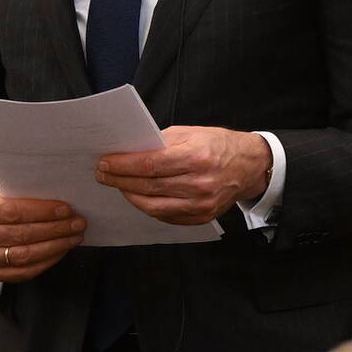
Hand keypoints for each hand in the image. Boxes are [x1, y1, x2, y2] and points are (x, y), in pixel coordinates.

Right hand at [0, 194, 85, 282]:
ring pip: (26, 254)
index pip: (12, 211)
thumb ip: (25, 198)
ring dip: (56, 245)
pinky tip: (62, 249)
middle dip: (55, 228)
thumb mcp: (4, 197)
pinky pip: (27, 270)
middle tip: (77, 223)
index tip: (65, 209)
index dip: (42, 211)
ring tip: (74, 236)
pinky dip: (48, 260)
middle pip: (22, 234)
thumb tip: (60, 202)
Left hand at [95, 127, 271, 225]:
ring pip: (153, 206)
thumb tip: (128, 151)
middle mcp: (199, 184)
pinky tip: (138, 196)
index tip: (104, 162)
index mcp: (196, 157)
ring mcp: (200, 205)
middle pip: (148, 186)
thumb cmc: (218, 145)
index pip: (149, 165)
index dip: (122, 165)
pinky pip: (165, 216)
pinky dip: (148, 207)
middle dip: (120, 180)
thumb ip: (160, 143)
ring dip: (130, 196)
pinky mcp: (200, 218)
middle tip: (103, 174)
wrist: (249, 166)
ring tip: (118, 186)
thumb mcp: (190, 133)